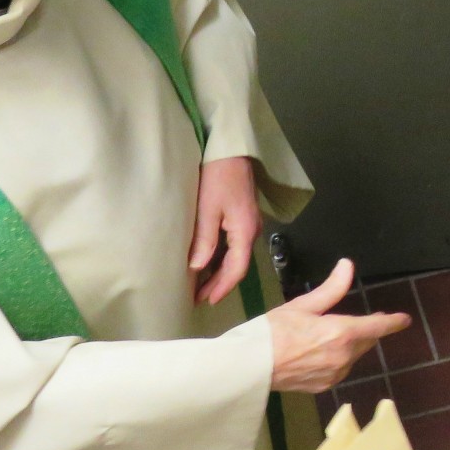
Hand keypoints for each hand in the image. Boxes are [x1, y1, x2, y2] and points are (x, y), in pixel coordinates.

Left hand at [190, 157, 262, 305]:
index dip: (222, 287)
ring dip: (220, 271)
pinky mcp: (243, 215)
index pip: (237, 269)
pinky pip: (234, 244)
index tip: (207, 301)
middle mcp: (252, 230)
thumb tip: (198, 268)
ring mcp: (249, 222)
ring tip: (201, 284)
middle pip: (238, 265)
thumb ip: (204, 240)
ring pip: (236, 255)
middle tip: (200, 298)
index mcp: (245, 231)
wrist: (231, 148)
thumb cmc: (218, 176)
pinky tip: (208, 260)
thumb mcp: (207, 209)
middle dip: (220, 283)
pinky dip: (222, 257)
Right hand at [265, 258, 410, 393]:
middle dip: (365, 330)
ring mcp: (335, 374)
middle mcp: (344, 357)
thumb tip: (348, 266)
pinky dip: (337, 359)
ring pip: (353, 356)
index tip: (404, 320)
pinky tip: (318, 353)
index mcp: (342, 334)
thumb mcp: (303, 306)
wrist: (251, 368)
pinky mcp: (324, 386)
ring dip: (350, 345)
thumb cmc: (273, 332)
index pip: (378, 327)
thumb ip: (331, 288)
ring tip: (328, 336)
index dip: (393, 322)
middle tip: (357, 320)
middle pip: (366, 341)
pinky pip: (340, 369)